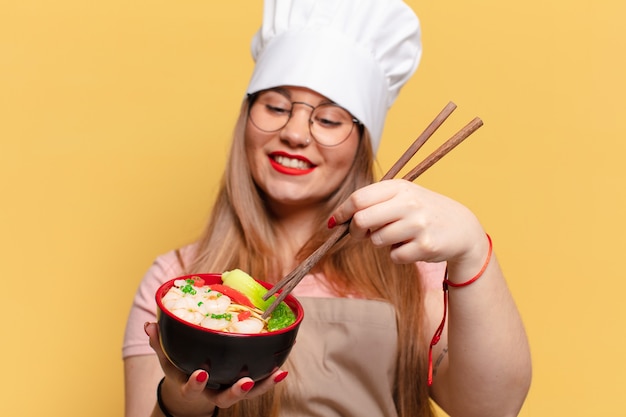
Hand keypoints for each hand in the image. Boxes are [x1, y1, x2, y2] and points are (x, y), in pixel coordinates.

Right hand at [145, 322, 287, 414]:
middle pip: (226, 398)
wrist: (192, 391)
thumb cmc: (181, 368)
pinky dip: (271, 377)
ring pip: (248, 394)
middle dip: (236, 392)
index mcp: (193, 386)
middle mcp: (214, 392)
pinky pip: (259, 383)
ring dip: (263, 385)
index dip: (196, 384)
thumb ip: (159, 343)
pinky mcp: (245, 384)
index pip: (192, 389)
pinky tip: (282, 368)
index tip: (200, 373)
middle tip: (244, 382)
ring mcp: (230, 390)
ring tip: (277, 373)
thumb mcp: (167, 359)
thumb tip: (149, 325)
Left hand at [331, 179, 486, 267]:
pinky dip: (398, 255)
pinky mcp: (425, 246)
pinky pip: (394, 256)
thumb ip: (374, 203)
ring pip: (377, 240)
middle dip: (355, 230)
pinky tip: (412, 246)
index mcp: (400, 187)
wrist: (462, 228)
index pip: (359, 198)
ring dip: (381, 242)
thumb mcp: (404, 197)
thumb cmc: (424, 212)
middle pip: (362, 219)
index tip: (336, 221)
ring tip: (399, 236)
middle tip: (360, 234)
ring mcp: (418, 224)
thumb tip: (339, 219)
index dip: (343, 212)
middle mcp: (409, 203)